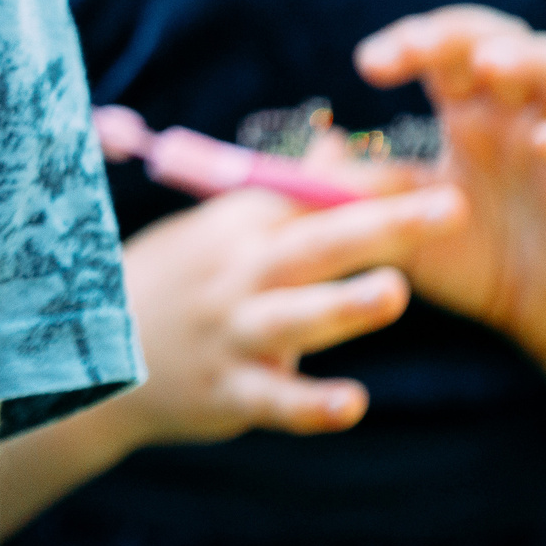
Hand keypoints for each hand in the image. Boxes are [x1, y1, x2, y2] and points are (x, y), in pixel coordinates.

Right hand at [106, 184, 457, 449]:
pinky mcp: (228, 391)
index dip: (373, 183)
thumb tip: (340, 140)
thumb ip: (287, 192)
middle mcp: (235, 274)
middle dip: (383, 224)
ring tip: (394, 291)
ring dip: (343, 304)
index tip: (435, 165)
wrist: (94, 352)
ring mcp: (230, 332)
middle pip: (315, 243)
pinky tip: (353, 404)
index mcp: (238, 227)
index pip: (312, 196)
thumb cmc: (176, 281)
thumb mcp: (220, 227)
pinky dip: (311, 404)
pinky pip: (274, 399)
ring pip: (293, 316)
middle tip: (451, 207)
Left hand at [357, 6, 545, 365]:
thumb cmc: (471, 258)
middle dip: (459, 32)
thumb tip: (303, 154)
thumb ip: (354, 189)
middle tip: (420, 46)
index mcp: (469, 112)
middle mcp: (519, 115)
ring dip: (529, 59)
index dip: (410, 41)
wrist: (533, 318)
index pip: (443, 50)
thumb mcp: (398, 219)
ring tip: (490, 67)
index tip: (369, 66)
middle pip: (501, 39)